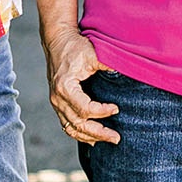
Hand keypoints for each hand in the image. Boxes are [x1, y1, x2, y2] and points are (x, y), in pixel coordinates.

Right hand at [45, 29, 120, 144]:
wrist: (58, 41)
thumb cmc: (75, 47)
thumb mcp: (92, 53)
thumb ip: (107, 64)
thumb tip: (126, 73)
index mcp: (65, 87)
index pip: (85, 109)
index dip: (102, 112)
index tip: (117, 108)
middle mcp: (57, 98)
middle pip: (78, 124)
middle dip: (98, 133)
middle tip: (116, 138)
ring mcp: (56, 103)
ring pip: (71, 128)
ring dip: (89, 136)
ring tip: (107, 140)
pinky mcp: (58, 103)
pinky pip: (66, 124)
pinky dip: (79, 133)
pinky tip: (92, 138)